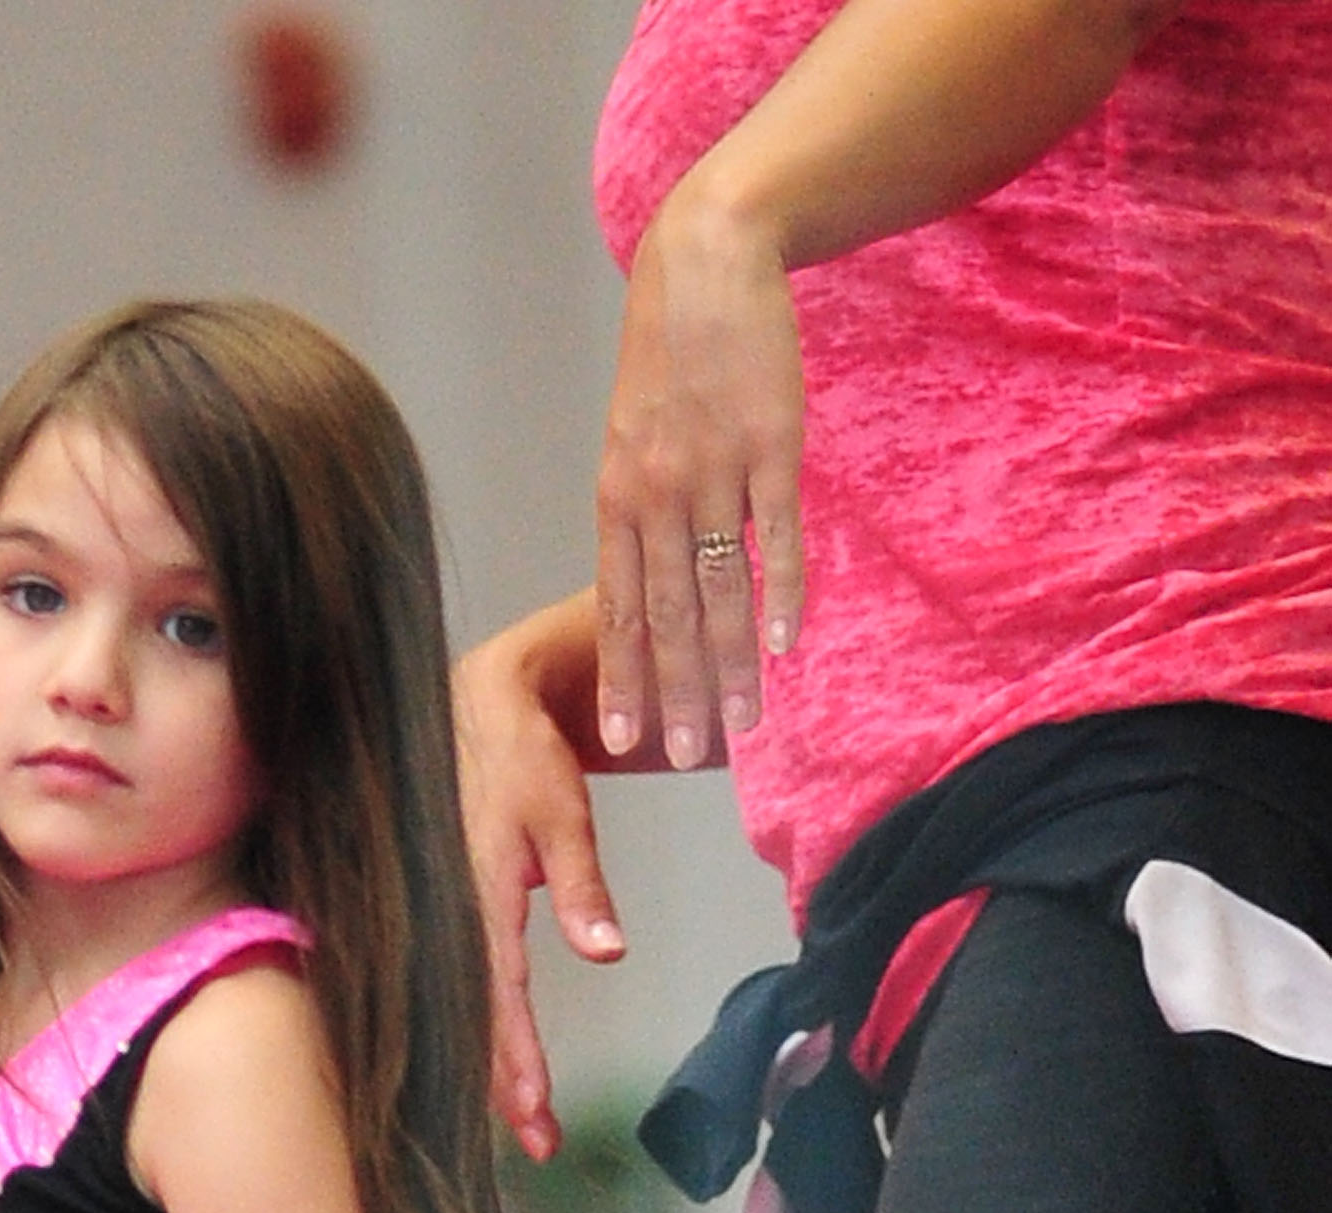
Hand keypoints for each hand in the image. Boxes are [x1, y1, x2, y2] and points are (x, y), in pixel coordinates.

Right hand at [454, 611, 628, 1158]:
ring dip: (494, 1068)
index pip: (496, 993)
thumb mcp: (560, 810)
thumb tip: (608, 954)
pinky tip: (496, 1071)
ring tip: (526, 1124)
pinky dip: (481, 1032)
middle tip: (538, 1145)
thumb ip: (582, 884)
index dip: (513, 1056)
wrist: (476, 706)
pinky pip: (461, 986)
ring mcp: (443, 918)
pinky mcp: (447, 916)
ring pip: (464, 1009)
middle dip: (505, 1085)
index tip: (535, 1111)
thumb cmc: (524, 756)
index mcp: (477, 894)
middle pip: (473, 1019)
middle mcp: (450, 916)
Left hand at [594, 176, 805, 770]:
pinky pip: (776, 533)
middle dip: (673, 694)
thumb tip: (649, 593)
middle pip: (667, 616)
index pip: (619, 611)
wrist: (705, 264)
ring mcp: (714, 471)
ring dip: (729, 663)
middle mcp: (656, 496)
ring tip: (742, 722)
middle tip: (680, 758)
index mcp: (617, 503)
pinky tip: (784, 644)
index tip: (622, 742)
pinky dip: (781, 591)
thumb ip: (638, 518)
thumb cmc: (668, 362)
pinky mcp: (770, 443)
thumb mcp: (630, 442)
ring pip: (719, 588)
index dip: (622, 680)